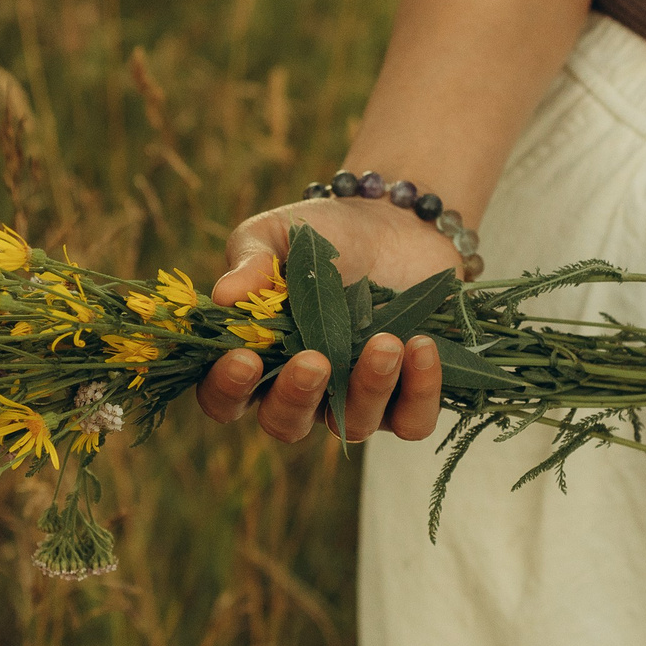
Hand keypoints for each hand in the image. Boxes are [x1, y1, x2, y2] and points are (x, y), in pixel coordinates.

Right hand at [195, 198, 456, 444]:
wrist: (396, 220)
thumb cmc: (324, 232)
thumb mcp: (278, 233)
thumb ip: (251, 261)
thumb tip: (224, 295)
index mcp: (260, 356)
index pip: (227, 396)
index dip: (228, 388)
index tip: (244, 358)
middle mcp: (305, 388)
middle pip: (286, 423)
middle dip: (297, 397)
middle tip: (315, 360)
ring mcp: (357, 395)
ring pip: (354, 425)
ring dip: (368, 389)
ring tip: (386, 341)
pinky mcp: (408, 392)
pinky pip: (412, 420)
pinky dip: (420, 392)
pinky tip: (421, 346)